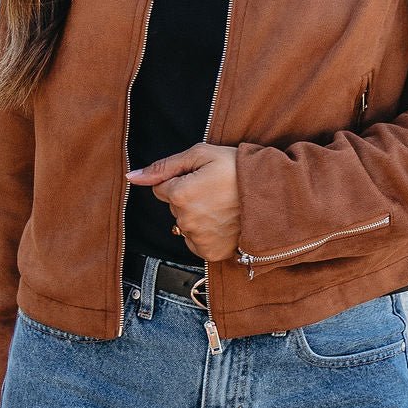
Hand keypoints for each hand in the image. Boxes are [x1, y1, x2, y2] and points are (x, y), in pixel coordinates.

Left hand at [126, 143, 240, 260]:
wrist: (275, 194)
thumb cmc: (239, 170)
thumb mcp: (202, 154)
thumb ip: (164, 166)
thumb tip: (132, 176)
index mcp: (180, 194)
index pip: (162, 188)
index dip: (182, 180)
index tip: (203, 177)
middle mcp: (185, 220)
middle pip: (174, 207)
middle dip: (189, 198)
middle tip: (216, 190)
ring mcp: (198, 239)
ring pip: (185, 225)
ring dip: (198, 217)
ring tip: (224, 206)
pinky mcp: (211, 252)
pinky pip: (196, 242)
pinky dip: (206, 234)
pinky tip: (223, 222)